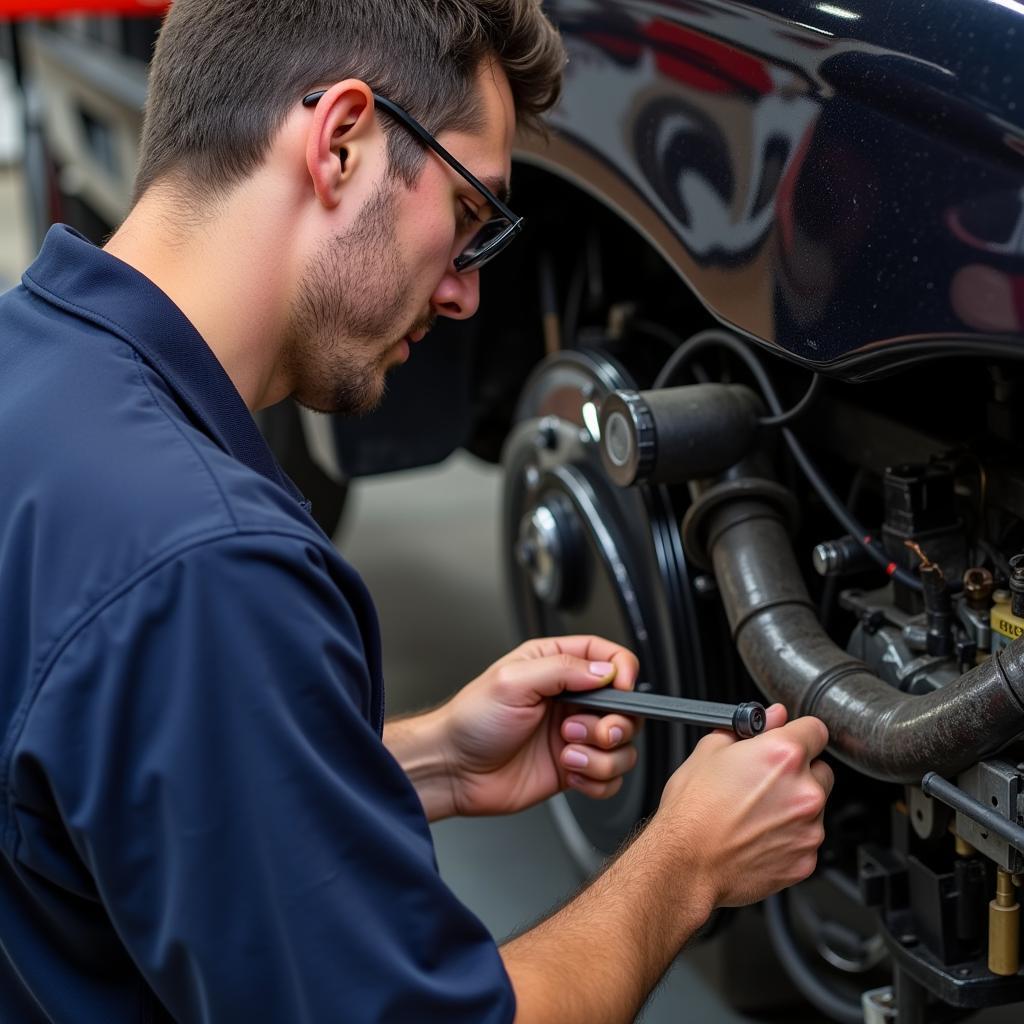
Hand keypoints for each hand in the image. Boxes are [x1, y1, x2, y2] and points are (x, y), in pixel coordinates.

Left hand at [435, 636, 640, 816]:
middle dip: (614, 723)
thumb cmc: (470, 721)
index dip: (622, 671)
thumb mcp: (512, 681)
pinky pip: (610, 777)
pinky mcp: (574, 769)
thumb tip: (604, 670)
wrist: (453, 770)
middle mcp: (569, 699)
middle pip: (625, 706)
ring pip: (622, 745)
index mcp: (554, 666)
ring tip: (567, 753)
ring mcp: (574, 736)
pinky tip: (569, 773)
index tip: (619, 688)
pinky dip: (597, 779)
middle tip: (581, 731)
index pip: (607, 657)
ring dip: (601, 755)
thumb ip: (562, 669)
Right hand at [651, 704, 831, 907]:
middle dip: (799, 772)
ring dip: (794, 807)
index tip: (791, 740)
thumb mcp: (709, 751)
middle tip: (765, 782)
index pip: (816, 729)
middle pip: (821, 770)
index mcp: (783, 756)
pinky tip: (759, 836)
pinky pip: (806, 840)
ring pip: (814, 808)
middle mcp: (804, 791)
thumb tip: (772, 718)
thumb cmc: (692, 811)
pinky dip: (790, 837)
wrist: (686, 862)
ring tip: (755, 813)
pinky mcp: (806, 859)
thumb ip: (749, 729)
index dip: (800, 733)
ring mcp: (809, 829)